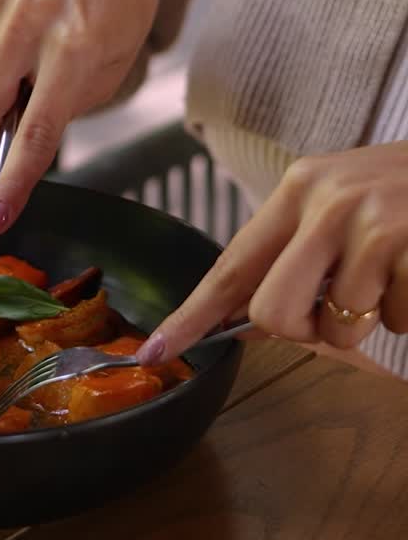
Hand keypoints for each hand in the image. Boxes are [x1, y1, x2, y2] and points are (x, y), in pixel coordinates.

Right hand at [0, 0, 160, 232]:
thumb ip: (63, 106)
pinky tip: (26, 20)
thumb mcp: (110, 66)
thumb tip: (10, 134)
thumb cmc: (115, 10)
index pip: (37, 131)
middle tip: (24, 102)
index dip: (13, 183)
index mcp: (76, 50)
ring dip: (3, 77)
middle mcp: (33, 21)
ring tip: (39, 43)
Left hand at [136, 143, 407, 363]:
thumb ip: (302, 248)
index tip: (156, 351)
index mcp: (301, 189)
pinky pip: (393, 320)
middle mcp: (327, 200)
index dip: (190, 315)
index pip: (232, 264)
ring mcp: (371, 223)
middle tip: (341, 309)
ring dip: (372, 320)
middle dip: (306, 330)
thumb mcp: (349, 200)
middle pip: (274, 311)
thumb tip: (253, 316)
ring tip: (398, 274)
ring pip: (339, 327)